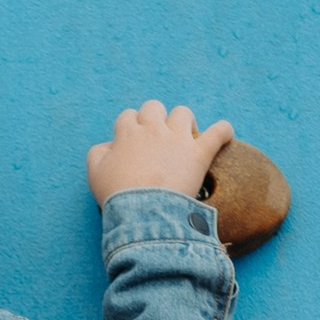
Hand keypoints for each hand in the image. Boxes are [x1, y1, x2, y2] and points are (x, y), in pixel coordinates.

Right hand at [88, 100, 233, 204]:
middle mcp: (153, 130)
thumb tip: (109, 145)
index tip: (132, 140)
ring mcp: (178, 139)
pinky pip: (218, 133)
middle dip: (155, 117)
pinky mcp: (199, 154)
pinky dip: (223, 131)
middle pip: (154, 108)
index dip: (130, 127)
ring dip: (184, 121)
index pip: (128, 117)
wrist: (143, 211)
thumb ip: (97, 153)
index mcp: (128, 133)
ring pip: (183, 113)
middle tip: (157, 137)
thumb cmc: (117, 194)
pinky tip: (225, 133)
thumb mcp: (95, 173)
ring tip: (185, 135)